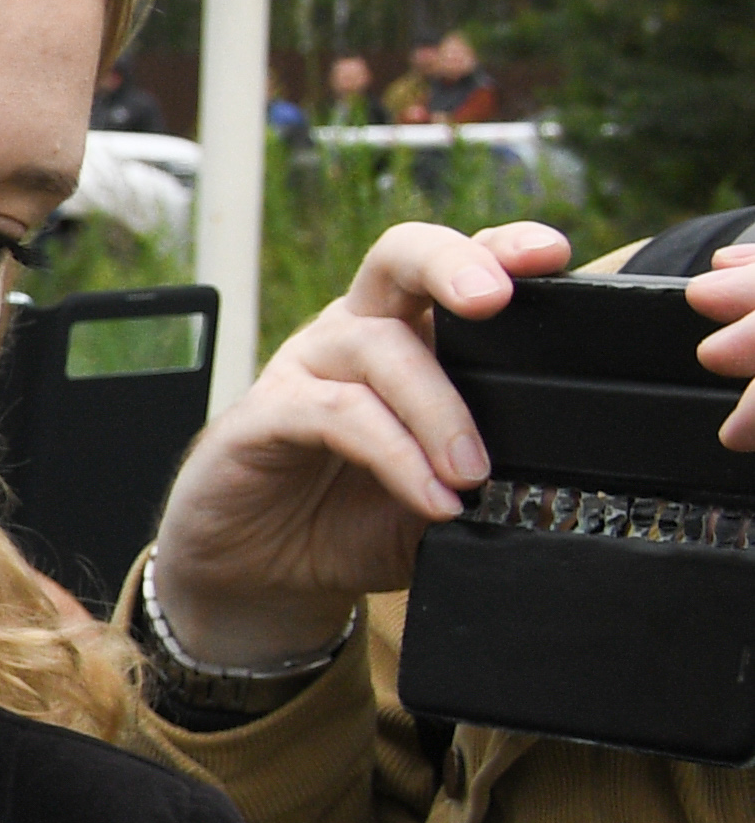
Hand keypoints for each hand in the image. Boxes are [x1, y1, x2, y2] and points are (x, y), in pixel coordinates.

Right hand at [145, 215, 579, 667]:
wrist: (264, 573)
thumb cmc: (354, 520)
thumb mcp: (444, 497)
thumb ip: (491, 477)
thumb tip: (558, 482)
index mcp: (410, 336)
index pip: (460, 267)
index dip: (504, 249)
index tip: (553, 256)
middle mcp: (356, 333)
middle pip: (400, 257)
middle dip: (453, 264)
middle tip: (493, 301)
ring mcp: (306, 368)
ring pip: (380, 347)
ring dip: (439, 409)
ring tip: (472, 474)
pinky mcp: (264, 414)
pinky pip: (337, 415)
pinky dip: (395, 456)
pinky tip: (430, 499)